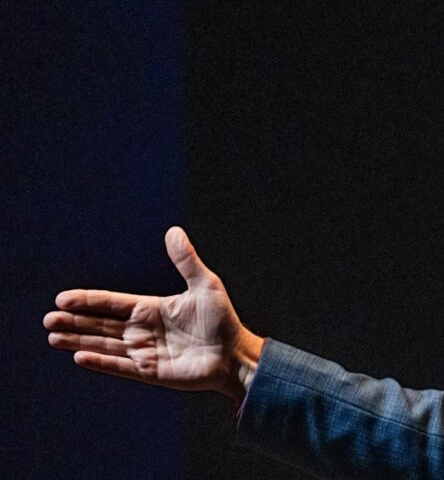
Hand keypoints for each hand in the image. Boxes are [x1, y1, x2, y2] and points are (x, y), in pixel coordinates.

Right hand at [44, 227, 263, 401]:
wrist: (235, 355)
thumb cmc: (222, 320)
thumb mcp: (205, 285)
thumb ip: (186, 261)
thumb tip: (174, 231)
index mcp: (151, 309)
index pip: (112, 303)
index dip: (87, 300)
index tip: (62, 298)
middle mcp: (143, 330)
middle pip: (101, 324)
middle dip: (74, 321)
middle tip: (49, 319)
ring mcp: (145, 352)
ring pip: (104, 345)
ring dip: (79, 340)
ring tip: (53, 336)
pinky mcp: (150, 372)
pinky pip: (120, 366)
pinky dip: (100, 362)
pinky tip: (80, 356)